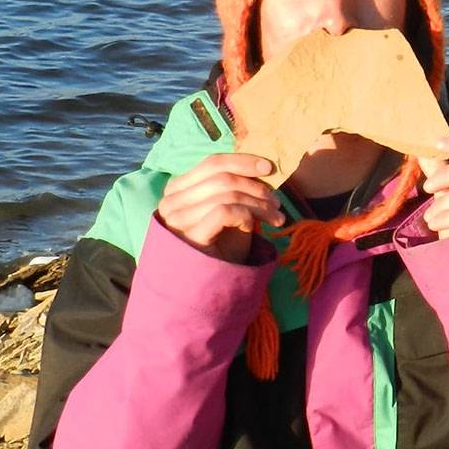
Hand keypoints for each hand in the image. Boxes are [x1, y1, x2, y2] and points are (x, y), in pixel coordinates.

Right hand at [157, 154, 283, 263]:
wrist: (209, 287)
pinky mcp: (190, 235)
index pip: (213, 163)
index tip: (270, 168)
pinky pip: (224, 211)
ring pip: (227, 193)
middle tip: (277, 202)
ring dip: (258, 204)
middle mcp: (172, 201)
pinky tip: (254, 228)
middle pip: (222, 176)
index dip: (244, 161)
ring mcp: (177, 219)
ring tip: (275, 217)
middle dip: (256, 187)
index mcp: (177, 189)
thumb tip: (261, 166)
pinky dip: (246, 215)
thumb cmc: (219, 248)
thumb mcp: (226, 212)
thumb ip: (233, 189)